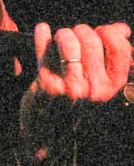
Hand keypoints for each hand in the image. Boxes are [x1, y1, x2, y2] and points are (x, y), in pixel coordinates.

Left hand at [19, 22, 131, 164]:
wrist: (48, 136)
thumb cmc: (75, 105)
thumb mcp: (100, 84)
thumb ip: (112, 56)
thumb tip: (123, 29)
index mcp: (112, 87)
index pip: (119, 48)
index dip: (108, 32)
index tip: (97, 32)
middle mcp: (94, 89)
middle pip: (91, 40)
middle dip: (80, 31)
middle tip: (72, 35)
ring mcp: (70, 88)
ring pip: (68, 42)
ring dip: (62, 34)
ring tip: (59, 38)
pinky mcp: (47, 86)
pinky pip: (44, 51)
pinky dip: (41, 36)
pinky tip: (42, 29)